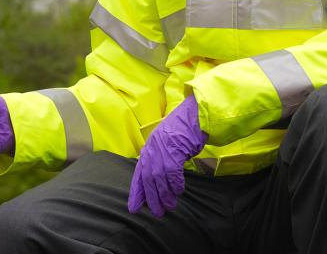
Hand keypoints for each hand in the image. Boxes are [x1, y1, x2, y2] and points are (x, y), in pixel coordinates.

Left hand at [128, 95, 206, 217]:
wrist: (194, 115)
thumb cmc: (182, 129)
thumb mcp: (165, 143)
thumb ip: (159, 158)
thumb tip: (157, 178)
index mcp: (148, 149)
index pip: (138, 174)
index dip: (136, 192)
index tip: (133, 207)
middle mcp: (152, 150)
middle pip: (147, 180)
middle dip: (151, 198)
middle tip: (157, 212)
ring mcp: (162, 150)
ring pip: (159, 179)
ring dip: (165, 195)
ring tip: (170, 206)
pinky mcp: (174, 151)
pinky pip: (172, 173)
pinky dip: (176, 184)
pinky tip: (179, 191)